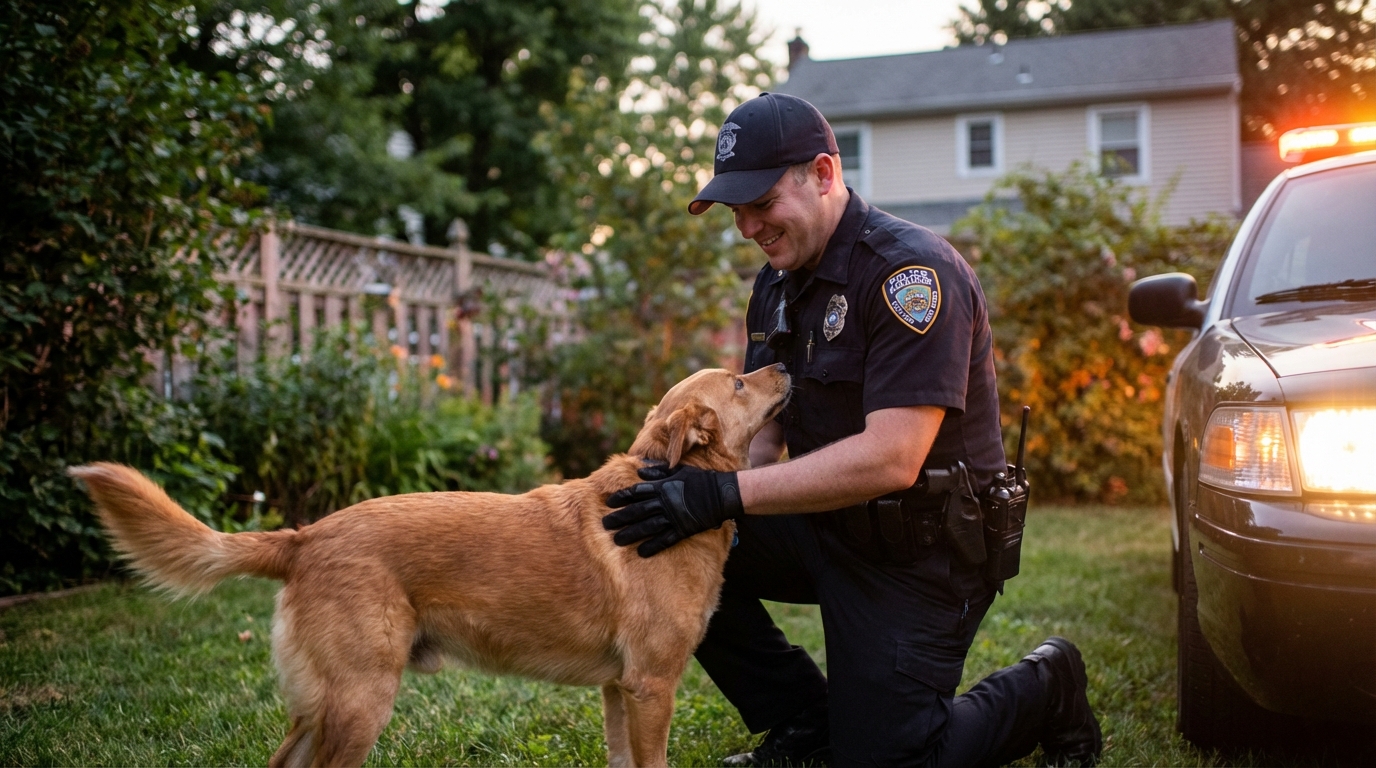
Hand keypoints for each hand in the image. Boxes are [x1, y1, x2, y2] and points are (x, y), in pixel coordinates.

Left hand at [602, 463, 743, 556]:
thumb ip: (659, 471)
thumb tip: (641, 470)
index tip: (609, 503)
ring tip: (617, 541)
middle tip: (605, 524)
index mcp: (662, 486)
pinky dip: (653, 546)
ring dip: (631, 534)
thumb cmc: (700, 480)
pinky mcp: (683, 529)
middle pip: (637, 511)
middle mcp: (665, 502)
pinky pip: (665, 540)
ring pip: (647, 526)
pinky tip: (640, 552)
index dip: (621, 497)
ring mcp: (673, 517)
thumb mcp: (678, 471)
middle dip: (620, 518)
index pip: (636, 492)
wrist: (721, 494)